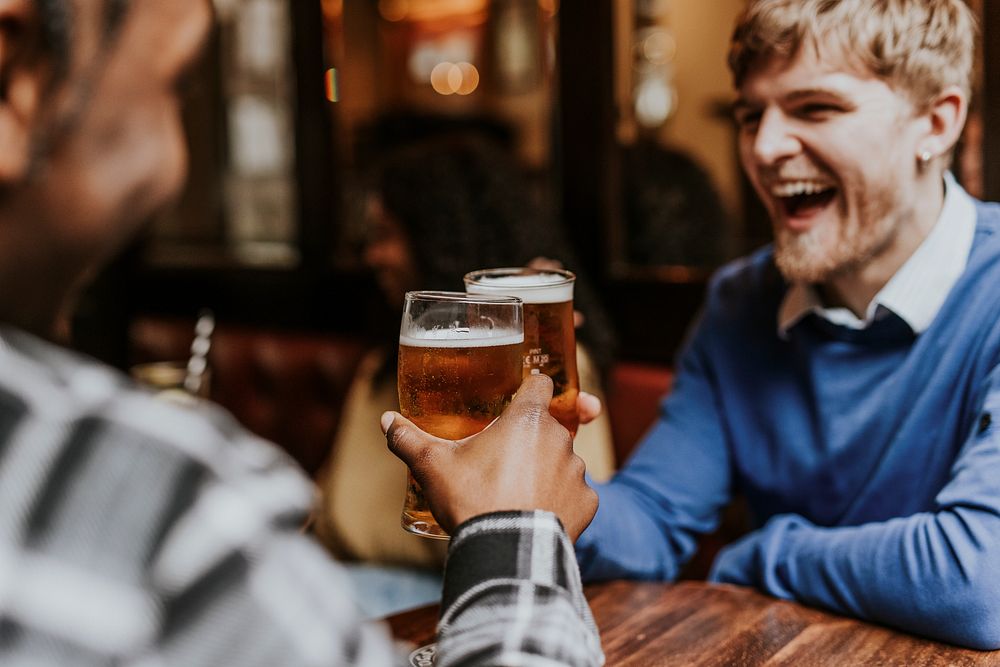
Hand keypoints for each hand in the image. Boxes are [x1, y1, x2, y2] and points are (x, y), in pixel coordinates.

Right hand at [382, 374, 598, 540]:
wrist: (506, 552)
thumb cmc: (472, 499)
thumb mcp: (433, 466)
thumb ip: (409, 439)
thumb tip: (386, 421)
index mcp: (528, 419)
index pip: (542, 384)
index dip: (531, 389)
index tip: (518, 400)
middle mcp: (559, 438)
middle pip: (548, 426)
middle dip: (530, 439)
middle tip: (503, 460)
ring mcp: (577, 471)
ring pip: (563, 461)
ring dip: (546, 470)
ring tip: (518, 493)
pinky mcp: (588, 502)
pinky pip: (576, 494)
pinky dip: (561, 501)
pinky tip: (537, 513)